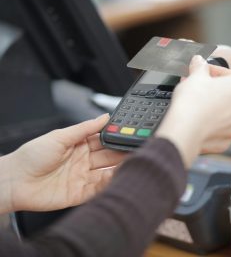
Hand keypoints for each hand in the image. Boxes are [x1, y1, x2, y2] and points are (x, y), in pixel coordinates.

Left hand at [1, 114, 125, 212]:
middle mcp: (84, 161)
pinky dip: (109, 183)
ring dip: (118, 167)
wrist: (14, 181)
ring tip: (130, 162)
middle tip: (135, 148)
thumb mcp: (60, 136)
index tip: (129, 133)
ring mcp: (82, 177)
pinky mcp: (79, 194)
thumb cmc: (32, 156)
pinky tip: (116, 176)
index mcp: (80, 145)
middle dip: (122, 151)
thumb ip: (85, 128)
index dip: (116, 136)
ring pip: (107, 172)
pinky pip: (98, 188)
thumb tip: (105, 117)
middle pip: (108, 156)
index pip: (104, 140)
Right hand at [156, 55, 230, 166]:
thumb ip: (200, 65)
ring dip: (212, 106)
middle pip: (228, 93)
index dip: (209, 71)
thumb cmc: (194, 101)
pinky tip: (196, 118)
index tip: (198, 72)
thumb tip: (198, 60)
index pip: (227, 74)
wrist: (185, 130)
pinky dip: (209, 123)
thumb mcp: (196, 74)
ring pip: (224, 111)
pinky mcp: (228, 141)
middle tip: (194, 85)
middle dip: (211, 89)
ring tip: (194, 102)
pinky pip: (218, 127)